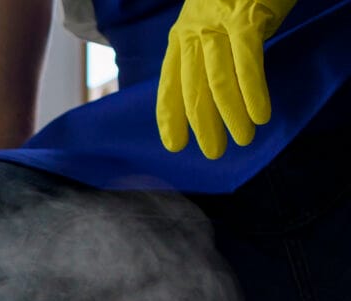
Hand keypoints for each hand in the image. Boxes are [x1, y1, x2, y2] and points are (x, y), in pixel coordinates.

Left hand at [157, 0, 296, 158]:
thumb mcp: (212, 23)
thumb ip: (206, 54)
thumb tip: (209, 94)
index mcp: (181, 36)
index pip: (169, 82)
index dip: (170, 116)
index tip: (174, 145)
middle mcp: (194, 32)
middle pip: (192, 88)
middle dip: (202, 125)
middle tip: (214, 153)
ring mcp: (218, 25)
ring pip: (217, 81)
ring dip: (229, 115)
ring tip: (242, 139)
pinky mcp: (246, 19)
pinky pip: (247, 63)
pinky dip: (253, 92)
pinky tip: (260, 115)